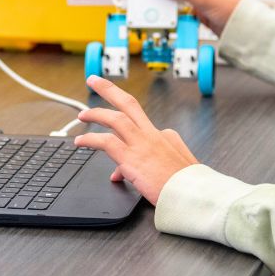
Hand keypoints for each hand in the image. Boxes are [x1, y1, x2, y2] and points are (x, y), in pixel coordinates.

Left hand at [74, 75, 197, 204]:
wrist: (194, 195)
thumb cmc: (187, 187)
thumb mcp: (173, 172)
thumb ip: (146, 168)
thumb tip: (121, 171)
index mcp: (166, 136)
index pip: (140, 126)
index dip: (124, 133)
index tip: (114, 141)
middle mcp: (153, 134)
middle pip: (128, 103)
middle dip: (110, 90)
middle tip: (95, 80)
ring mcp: (141, 144)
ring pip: (114, 118)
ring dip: (96, 113)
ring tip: (82, 114)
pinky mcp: (131, 157)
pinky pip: (105, 142)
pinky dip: (91, 139)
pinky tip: (80, 141)